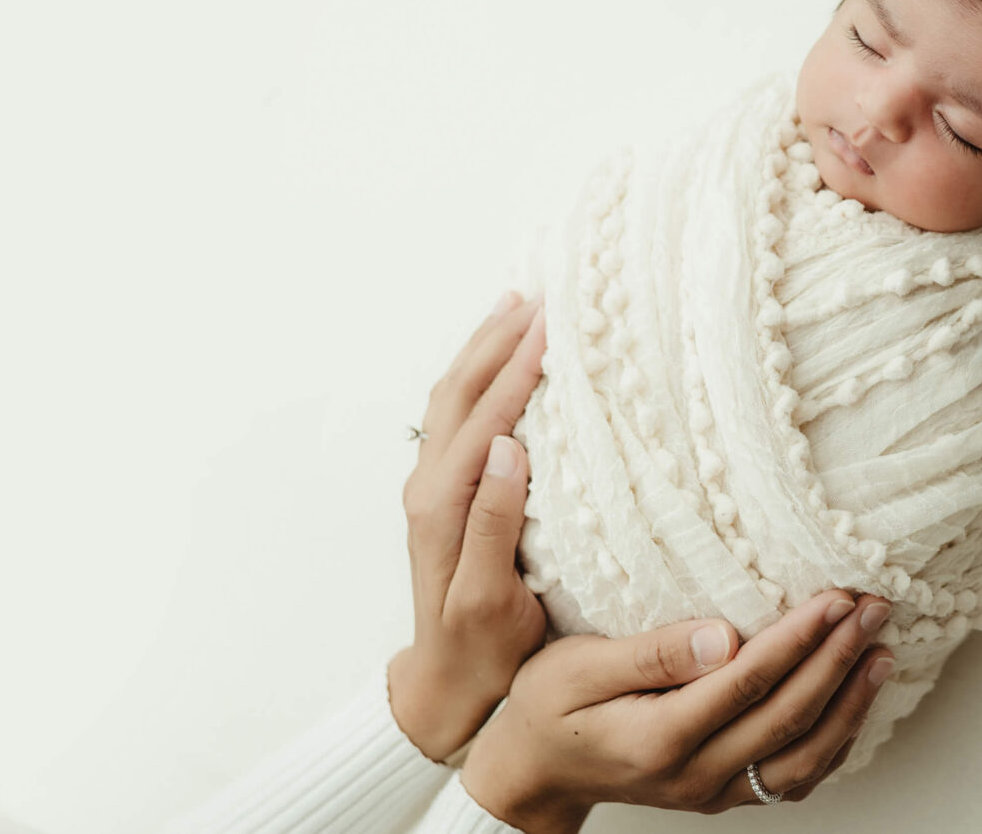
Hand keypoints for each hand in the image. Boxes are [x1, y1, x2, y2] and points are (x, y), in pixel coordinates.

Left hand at [388, 290, 548, 760]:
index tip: (553, 325)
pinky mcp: (443, 492)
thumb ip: (493, 524)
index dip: (518, 368)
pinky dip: (478, 373)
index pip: (485, 418)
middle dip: (499, 338)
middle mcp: (428, 486)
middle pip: (460, 392)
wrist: (443, 684)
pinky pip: (457, 413)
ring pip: (454, 396)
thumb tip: (507, 449)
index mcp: (442, 506)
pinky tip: (501, 358)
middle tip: (544, 296)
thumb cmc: (482, 649)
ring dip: (483, 347)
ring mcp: (431, 486)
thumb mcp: (490, 600)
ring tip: (518, 305)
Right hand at [461, 590, 895, 833]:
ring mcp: (712, 790)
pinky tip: (853, 700)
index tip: (835, 599)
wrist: (534, 772)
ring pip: (803, 758)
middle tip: (874, 609)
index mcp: (660, 738)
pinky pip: (791, 778)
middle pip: (788, 718)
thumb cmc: (548, 707)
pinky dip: (833, 740)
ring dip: (849, 703)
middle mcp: (695, 774)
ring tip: (881, 651)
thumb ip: (653, 654)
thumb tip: (722, 636)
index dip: (799, 640)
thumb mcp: (579, 666)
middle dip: (839, 659)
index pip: (750, 684)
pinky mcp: (722, 791)